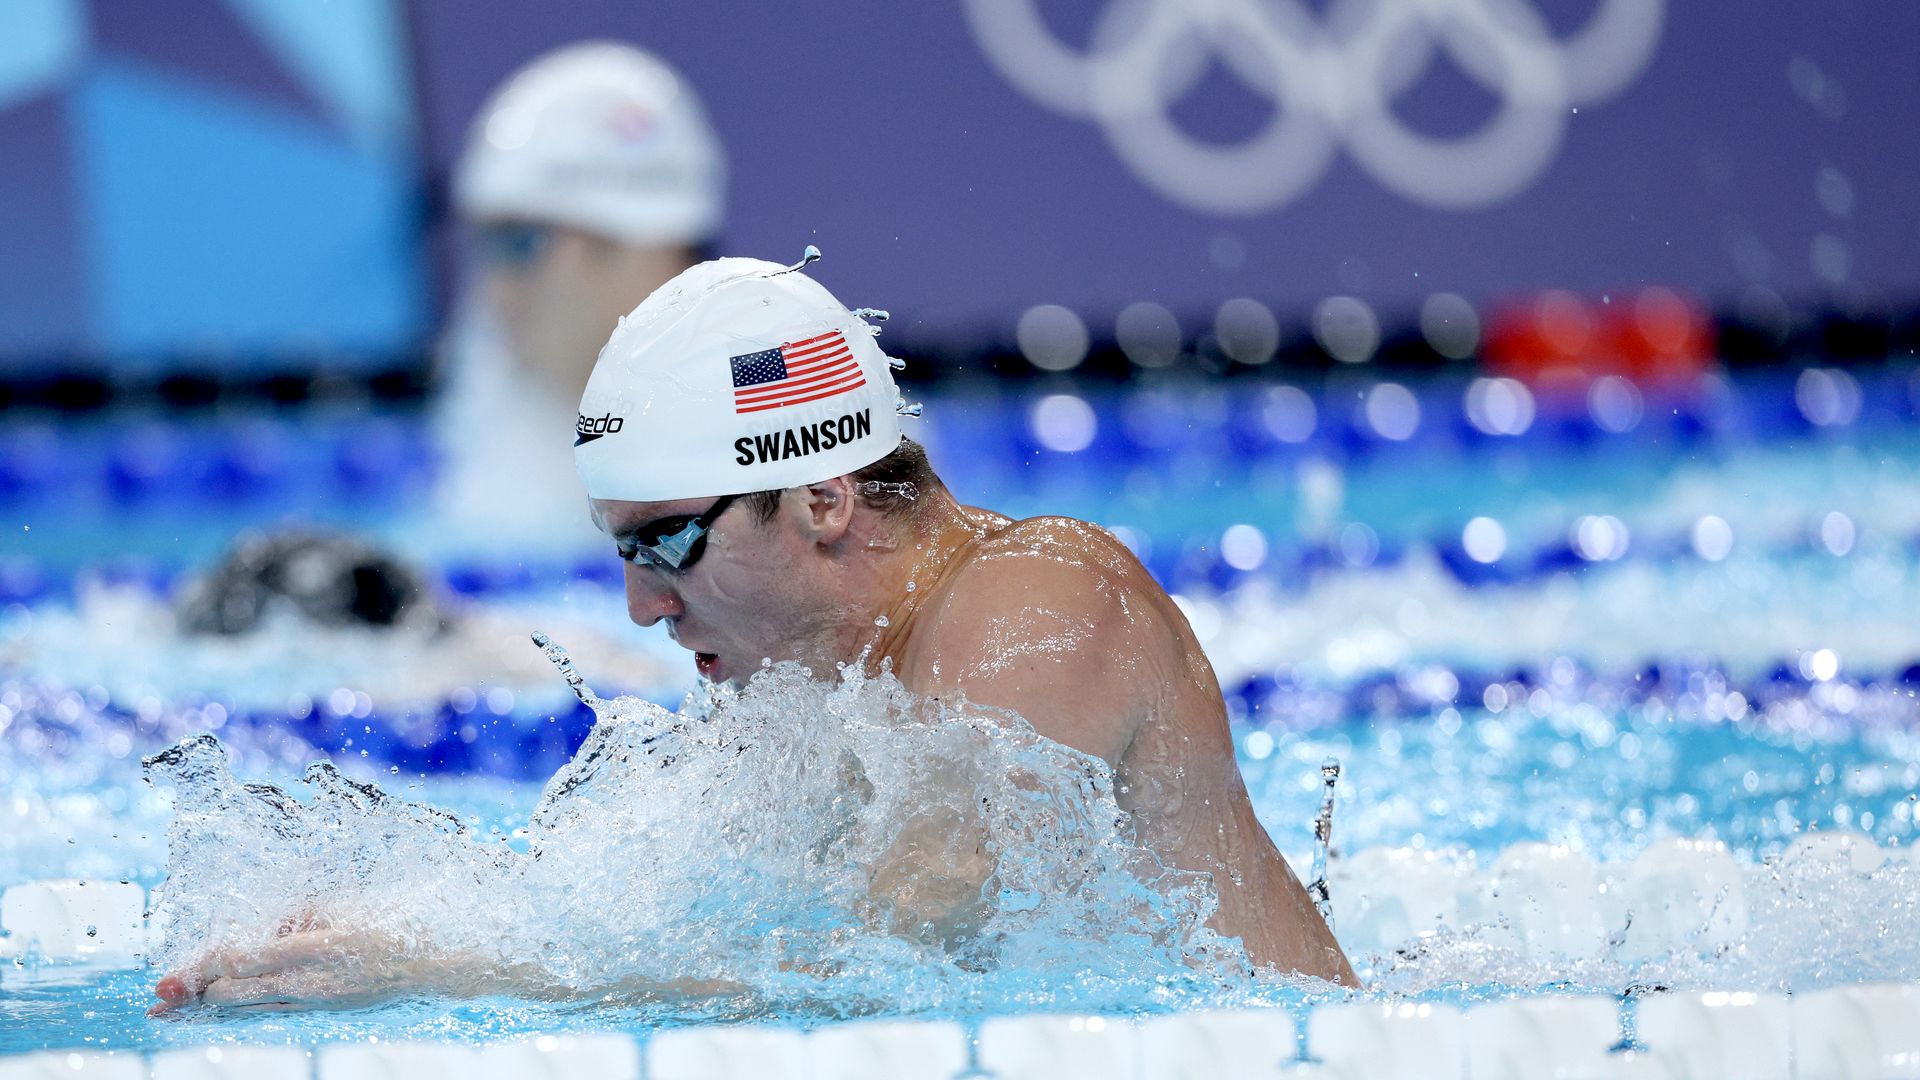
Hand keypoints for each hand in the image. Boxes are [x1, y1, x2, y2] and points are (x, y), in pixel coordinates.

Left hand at [149, 925, 453, 1014]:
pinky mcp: (315, 1010)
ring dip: (202, 1010)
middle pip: (239, 991)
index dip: (208, 966)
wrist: (427, 968)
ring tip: (165, 1013)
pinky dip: (231, 1013)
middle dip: (194, 993)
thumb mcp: (342, 908)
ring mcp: (313, 1002)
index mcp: (318, 948)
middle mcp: (311, 982)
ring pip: (246, 1008)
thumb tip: (256, 933)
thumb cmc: (387, 926)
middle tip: (156, 995)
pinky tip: (209, 1014)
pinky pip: (264, 1012)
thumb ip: (296, 917)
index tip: (178, 971)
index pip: (249, 959)